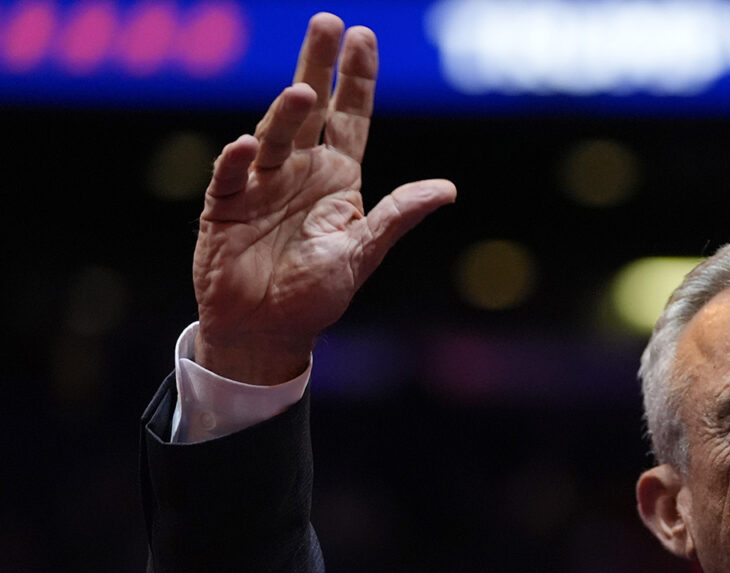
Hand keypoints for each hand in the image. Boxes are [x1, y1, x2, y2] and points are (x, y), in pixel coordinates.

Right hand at [192, 13, 456, 383]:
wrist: (268, 330)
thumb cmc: (316, 292)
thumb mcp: (364, 252)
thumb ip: (398, 216)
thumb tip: (448, 189)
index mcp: (337, 176)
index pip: (350, 117)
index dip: (356, 79)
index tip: (363, 35)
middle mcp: (299, 170)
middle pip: (309, 108)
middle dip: (316, 65)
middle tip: (326, 23)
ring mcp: (261, 183)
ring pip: (273, 136)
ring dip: (284, 114)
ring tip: (300, 92)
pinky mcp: (226, 205)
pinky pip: (232, 176)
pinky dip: (238, 160)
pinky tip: (248, 145)